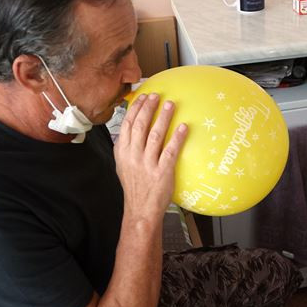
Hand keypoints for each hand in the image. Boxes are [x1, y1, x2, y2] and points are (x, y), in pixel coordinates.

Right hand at [114, 93, 187, 219]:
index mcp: (123, 153)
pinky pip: (171, 151)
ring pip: (155, 135)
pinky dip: (177, 137)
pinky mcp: (162, 172)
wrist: (140, 210)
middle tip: (157, 96)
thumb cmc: (135, 187)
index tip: (143, 97)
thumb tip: (130, 129)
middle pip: (140, 126)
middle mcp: (133, 156)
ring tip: (171, 105)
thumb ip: (126, 148)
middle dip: (149, 108)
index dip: (135, 109)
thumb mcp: (123, 166)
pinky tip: (184, 127)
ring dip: (164, 118)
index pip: (127, 125)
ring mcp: (147, 164)